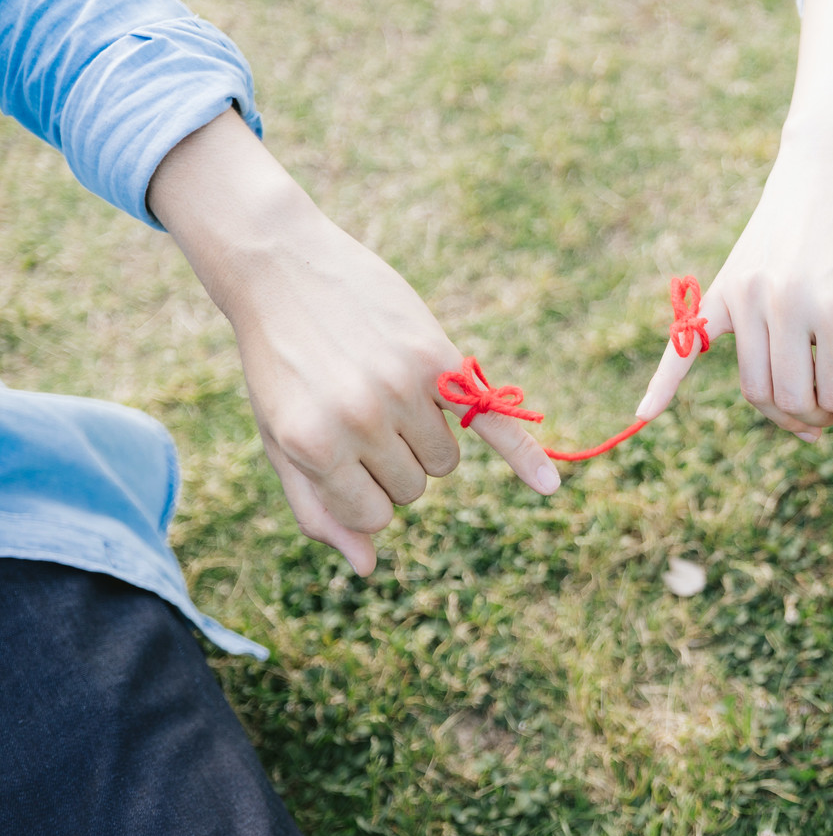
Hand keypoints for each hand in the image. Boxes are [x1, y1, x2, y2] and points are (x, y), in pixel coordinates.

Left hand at [148, 111, 560, 574]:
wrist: (281, 268)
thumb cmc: (279, 362)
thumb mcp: (279, 437)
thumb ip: (316, 506)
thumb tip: (367, 567)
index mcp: (314, 446)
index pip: (373, 514)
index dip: (363, 490)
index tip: (343, 453)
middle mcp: (361, 420)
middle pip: (414, 487)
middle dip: (394, 463)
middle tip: (359, 411)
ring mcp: (402, 388)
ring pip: (444, 459)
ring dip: (426, 440)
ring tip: (389, 393)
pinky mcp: (438, 358)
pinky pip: (490, 420)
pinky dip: (523, 454)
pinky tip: (549, 485)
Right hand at [637, 132, 832, 448]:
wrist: (831, 178)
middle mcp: (784, 302)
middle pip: (789, 400)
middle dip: (815, 415)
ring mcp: (747, 294)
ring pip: (753, 388)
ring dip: (779, 409)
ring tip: (806, 398)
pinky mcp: (722, 288)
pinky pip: (687, 344)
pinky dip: (664, 382)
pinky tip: (644, 414)